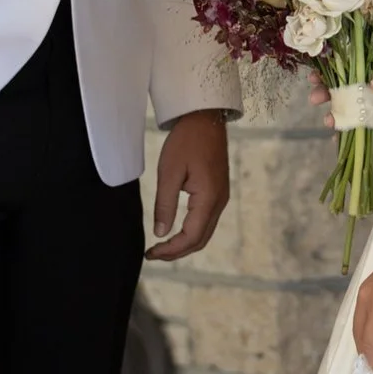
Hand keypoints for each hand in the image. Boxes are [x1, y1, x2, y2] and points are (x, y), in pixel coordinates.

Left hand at [149, 109, 229, 260]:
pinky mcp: (218, 192)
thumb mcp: (169, 172)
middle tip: (153, 254)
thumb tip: (160, 234)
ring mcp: (221, 197)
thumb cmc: (186, 142)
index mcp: (209, 198)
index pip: (191, 237)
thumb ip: (165, 205)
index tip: (150, 252)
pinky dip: (191, 232)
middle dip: (177, 252)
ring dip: (184, 243)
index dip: (171, 250)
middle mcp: (220, 202)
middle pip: (200, 240)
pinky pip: (206, 221)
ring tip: (161, 246)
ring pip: (204, 232)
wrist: (205, 119)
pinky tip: (175, 230)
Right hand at [309, 66, 372, 145]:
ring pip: (345, 112)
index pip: (346, 68)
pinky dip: (346, 137)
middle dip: (323, 93)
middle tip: (316, 98)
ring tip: (329, 121)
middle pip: (339, 90)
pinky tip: (337, 140)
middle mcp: (367, 90)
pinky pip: (359, 132)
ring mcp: (371, 110)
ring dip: (333, 116)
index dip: (328, 70)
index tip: (315, 75)